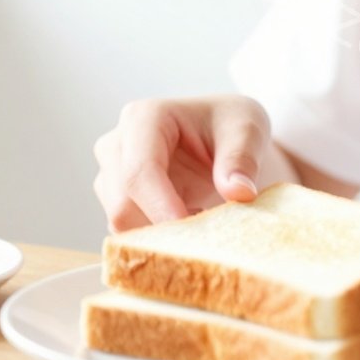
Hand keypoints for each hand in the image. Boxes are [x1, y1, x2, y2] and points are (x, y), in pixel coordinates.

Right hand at [92, 94, 277, 232]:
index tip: (192, 234)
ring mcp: (111, 175)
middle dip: (162, 227)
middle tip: (207, 234)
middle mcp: (116, 145)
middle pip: (122, 204)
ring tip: (202, 219)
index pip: (139, 171)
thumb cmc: (231, 127)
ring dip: (161, 236)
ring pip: (121, 224)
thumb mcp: (248, 130)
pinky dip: (158, 241)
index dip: (161, 208)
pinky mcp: (117, 202)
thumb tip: (237, 191)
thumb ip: (242, 158)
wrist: (227, 140)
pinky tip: (187, 224)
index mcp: (143, 118)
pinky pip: (128, 235)